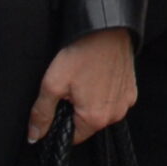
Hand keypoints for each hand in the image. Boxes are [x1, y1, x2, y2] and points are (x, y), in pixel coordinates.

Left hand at [29, 27, 135, 143]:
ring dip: (92, 100)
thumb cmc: (82, 53)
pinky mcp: (132, 89)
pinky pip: (114, 100)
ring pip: (101, 111)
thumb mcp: (52, 83)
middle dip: (77, 109)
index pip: (72, 137)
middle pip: (88, 124)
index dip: (61, 121)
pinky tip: (98, 75)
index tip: (60, 103)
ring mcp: (126, 102)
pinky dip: (105, 92)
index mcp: (95, 118)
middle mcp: (115, 114)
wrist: (107, 28)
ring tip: (86, 78)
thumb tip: (34, 136)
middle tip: (72, 86)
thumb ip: (41, 113)